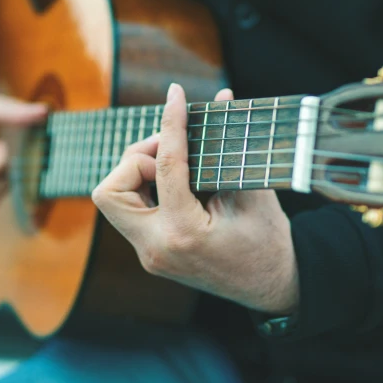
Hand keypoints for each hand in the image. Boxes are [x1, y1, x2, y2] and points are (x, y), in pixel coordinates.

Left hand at [92, 84, 299, 314]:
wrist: (272, 287)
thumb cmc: (268, 242)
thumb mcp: (253, 192)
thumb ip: (231, 145)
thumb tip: (222, 95)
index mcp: (183, 234)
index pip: (165, 166)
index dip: (171, 123)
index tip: (176, 94)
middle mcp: (156, 248)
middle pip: (110, 191)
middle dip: (135, 161)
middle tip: (170, 150)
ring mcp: (149, 254)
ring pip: (114, 201)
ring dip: (137, 174)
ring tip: (175, 164)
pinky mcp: (151, 253)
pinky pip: (131, 211)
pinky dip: (146, 188)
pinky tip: (175, 181)